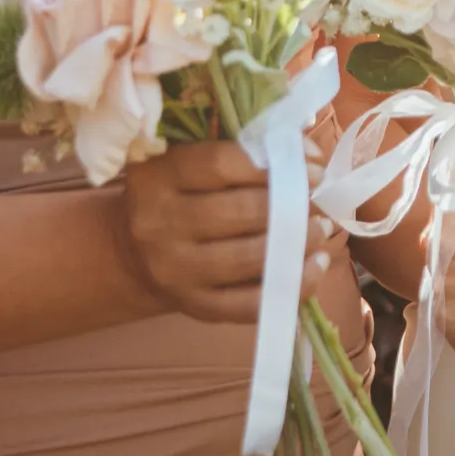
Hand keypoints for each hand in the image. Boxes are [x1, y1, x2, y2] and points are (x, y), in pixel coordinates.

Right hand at [122, 129, 343, 324]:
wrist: (133, 256)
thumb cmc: (175, 197)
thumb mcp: (186, 165)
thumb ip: (238, 151)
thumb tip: (309, 149)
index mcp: (156, 178)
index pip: (220, 164)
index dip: (272, 163)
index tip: (312, 164)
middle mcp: (160, 225)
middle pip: (241, 212)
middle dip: (292, 204)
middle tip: (318, 199)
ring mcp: (177, 271)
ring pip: (250, 257)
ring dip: (298, 241)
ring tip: (321, 227)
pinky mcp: (196, 306)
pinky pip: (253, 302)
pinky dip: (293, 284)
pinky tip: (316, 264)